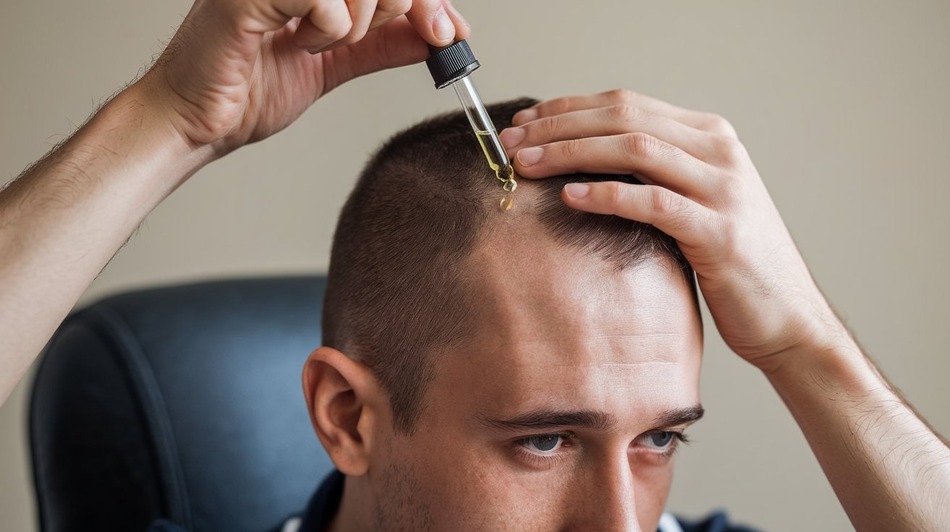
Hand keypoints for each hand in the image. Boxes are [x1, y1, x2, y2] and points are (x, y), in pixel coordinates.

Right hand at [141, 0, 468, 155]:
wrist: (197, 123)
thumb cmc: (244, 90)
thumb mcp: (331, 65)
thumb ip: (378, 45)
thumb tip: (432, 36)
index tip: (453, 29)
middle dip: (416, 3)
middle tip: (434, 35)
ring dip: (363, 21)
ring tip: (321, 43)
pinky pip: (327, 1)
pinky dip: (329, 29)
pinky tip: (295, 42)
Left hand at [500, 89, 842, 371]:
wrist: (788, 317)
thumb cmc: (729, 263)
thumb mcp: (692, 203)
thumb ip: (651, 175)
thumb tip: (579, 162)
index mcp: (709, 136)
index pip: (626, 104)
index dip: (567, 108)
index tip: (524, 123)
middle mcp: (720, 151)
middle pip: (624, 118)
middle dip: (559, 126)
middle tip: (511, 142)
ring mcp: (724, 189)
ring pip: (636, 149)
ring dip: (572, 152)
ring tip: (527, 164)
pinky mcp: (720, 232)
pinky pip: (654, 202)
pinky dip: (608, 195)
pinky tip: (570, 196)